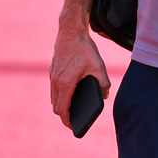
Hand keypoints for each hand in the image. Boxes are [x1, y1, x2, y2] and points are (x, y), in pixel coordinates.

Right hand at [49, 14, 110, 129]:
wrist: (70, 31)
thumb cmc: (84, 49)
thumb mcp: (99, 66)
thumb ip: (104, 83)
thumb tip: (105, 95)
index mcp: (66, 83)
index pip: (62, 109)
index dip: (67, 121)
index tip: (73, 127)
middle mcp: (56, 81)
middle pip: (56, 106)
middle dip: (64, 115)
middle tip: (75, 120)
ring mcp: (52, 75)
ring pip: (53, 97)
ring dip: (61, 105)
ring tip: (73, 109)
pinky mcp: (53, 70)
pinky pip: (54, 88)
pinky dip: (60, 95)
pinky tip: (70, 93)